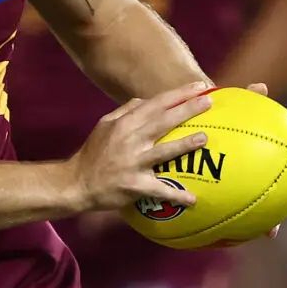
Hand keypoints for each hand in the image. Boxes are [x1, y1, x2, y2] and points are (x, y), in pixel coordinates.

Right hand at [69, 83, 211, 213]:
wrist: (77, 183)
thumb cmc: (94, 153)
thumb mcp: (105, 125)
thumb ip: (125, 111)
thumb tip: (146, 100)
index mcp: (125, 123)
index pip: (155, 103)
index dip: (178, 94)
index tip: (199, 88)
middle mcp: (130, 139)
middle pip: (163, 120)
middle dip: (187, 109)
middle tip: (209, 101)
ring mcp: (133, 162)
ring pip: (163, 151)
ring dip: (185, 144)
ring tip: (204, 138)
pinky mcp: (134, 185)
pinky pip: (159, 190)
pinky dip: (175, 194)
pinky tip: (192, 199)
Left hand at [234, 83, 286, 237]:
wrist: (197, 118)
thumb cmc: (219, 111)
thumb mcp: (230, 102)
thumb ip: (246, 98)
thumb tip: (261, 87)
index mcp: (267, 148)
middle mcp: (262, 167)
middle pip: (283, 187)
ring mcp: (247, 180)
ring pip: (261, 204)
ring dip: (267, 220)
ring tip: (269, 233)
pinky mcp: (228, 189)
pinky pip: (233, 207)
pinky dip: (234, 219)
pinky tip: (229, 233)